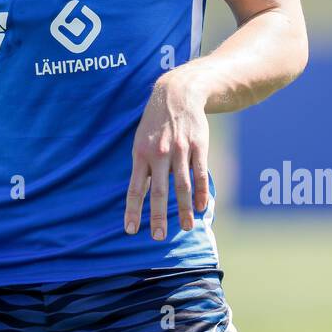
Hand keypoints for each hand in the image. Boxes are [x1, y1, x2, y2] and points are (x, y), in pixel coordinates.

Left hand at [124, 76, 210, 238]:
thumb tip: (141, 195)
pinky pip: (199, 174)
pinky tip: (201, 207)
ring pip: (182, 186)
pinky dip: (201, 192)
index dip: (133, 210)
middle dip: (158, 216)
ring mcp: (179, 150)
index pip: (135, 188)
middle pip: (159, 191)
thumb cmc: (155, 124)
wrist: (176, 94)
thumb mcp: (140, 140)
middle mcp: (159, 154)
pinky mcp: (198, 147)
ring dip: (184, 210)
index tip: (130, 230)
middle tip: (158, 237)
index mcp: (141, 154)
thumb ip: (142, 166)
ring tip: (186, 228)